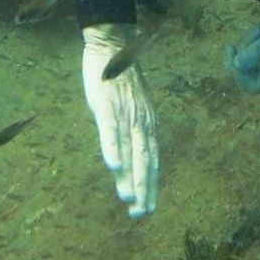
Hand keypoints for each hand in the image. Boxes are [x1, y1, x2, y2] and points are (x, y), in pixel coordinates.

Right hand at [82, 25, 157, 217]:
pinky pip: (110, 129)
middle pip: (145, 160)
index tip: (148, 207)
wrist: (113, 45)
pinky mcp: (107, 103)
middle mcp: (141, 120)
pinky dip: (112, 148)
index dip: (150, 184)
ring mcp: (125, 112)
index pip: (152, 159)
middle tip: (140, 214)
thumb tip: (127, 156)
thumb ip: (131, 130)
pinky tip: (112, 166)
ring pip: (130, 149)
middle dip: (143, 188)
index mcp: (147, 122)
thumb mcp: (133, 106)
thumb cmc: (120, 78)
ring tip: (128, 199)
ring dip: (130, 175)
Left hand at [227, 16, 259, 94]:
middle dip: (243, 51)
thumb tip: (237, 64)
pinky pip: (249, 52)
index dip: (237, 71)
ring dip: (247, 42)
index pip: (248, 86)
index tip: (233, 48)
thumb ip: (258, 51)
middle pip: (244, 71)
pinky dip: (250, 41)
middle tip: (254, 34)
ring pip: (245, 60)